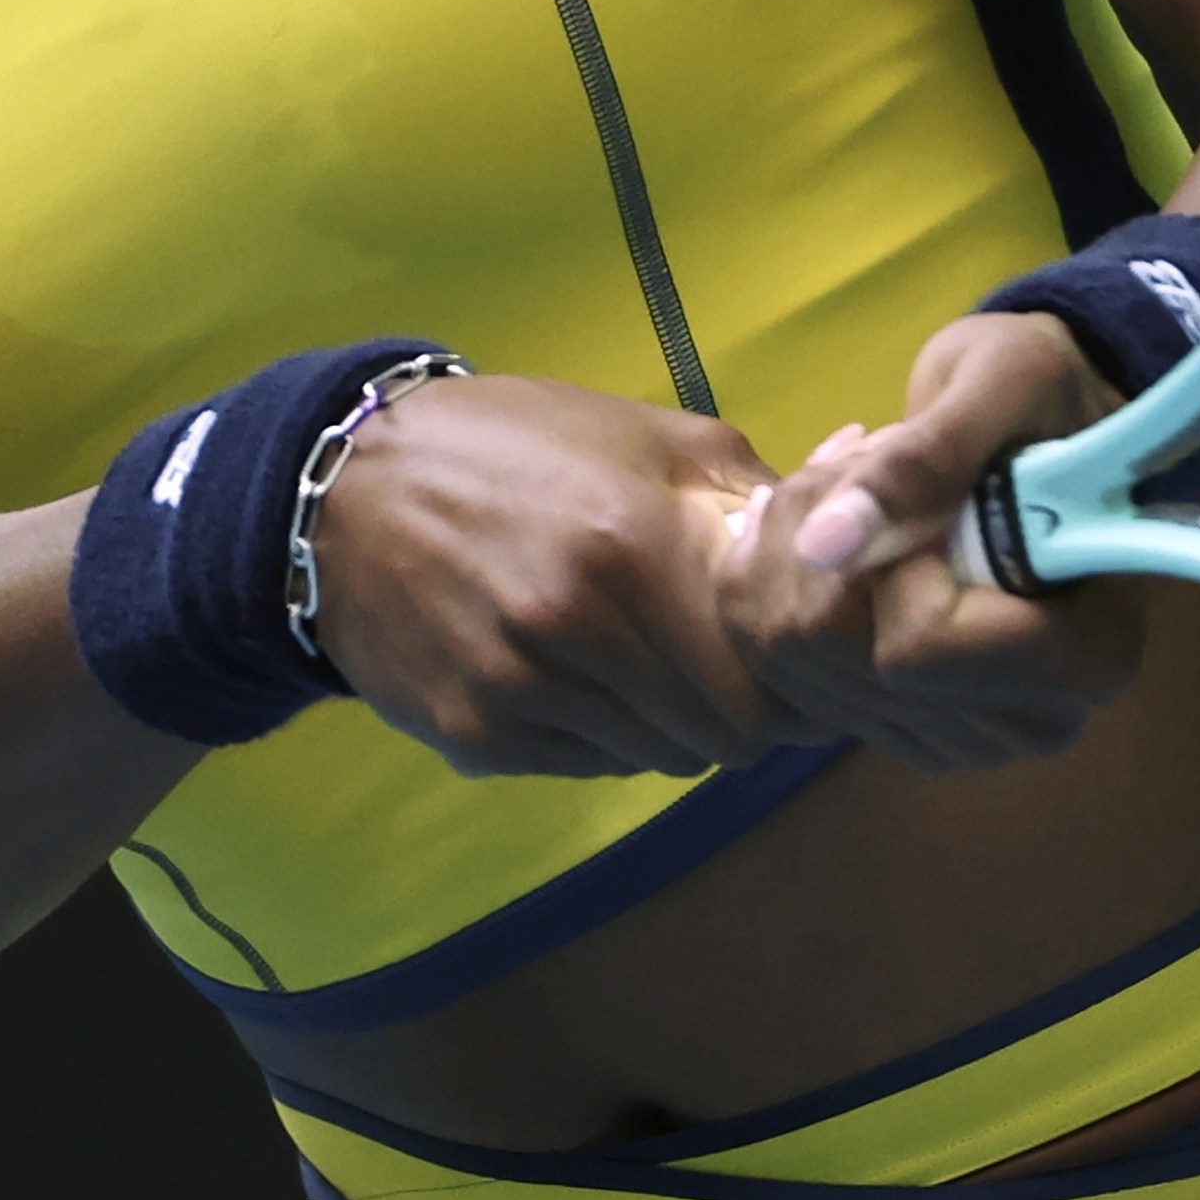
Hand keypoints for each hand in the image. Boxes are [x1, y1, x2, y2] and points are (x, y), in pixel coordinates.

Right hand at [305, 374, 818, 779]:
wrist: (345, 489)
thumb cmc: (514, 446)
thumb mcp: (642, 434)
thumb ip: (749, 490)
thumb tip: (854, 512)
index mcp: (634, 546)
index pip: (768, 682)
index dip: (798, 682)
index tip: (797, 661)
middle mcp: (578, 630)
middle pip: (723, 736)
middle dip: (746, 710)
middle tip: (731, 666)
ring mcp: (520, 694)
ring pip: (660, 759)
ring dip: (676, 723)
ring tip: (648, 659)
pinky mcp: (477, 738)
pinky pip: (588, 766)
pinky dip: (607, 734)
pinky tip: (580, 674)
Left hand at [715, 310, 1142, 768]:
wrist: (1039, 420)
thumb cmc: (1049, 390)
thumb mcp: (1004, 384)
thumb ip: (926, 463)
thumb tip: (827, 547)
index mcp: (1086, 655)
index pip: (916, 650)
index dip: (890, 561)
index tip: (925, 485)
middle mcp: (1027, 721)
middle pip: (840, 660)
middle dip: (824, 539)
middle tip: (871, 457)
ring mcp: (956, 734)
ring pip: (790, 658)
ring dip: (793, 545)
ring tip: (852, 480)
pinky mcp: (894, 721)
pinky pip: (772, 660)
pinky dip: (772, 571)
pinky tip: (814, 519)